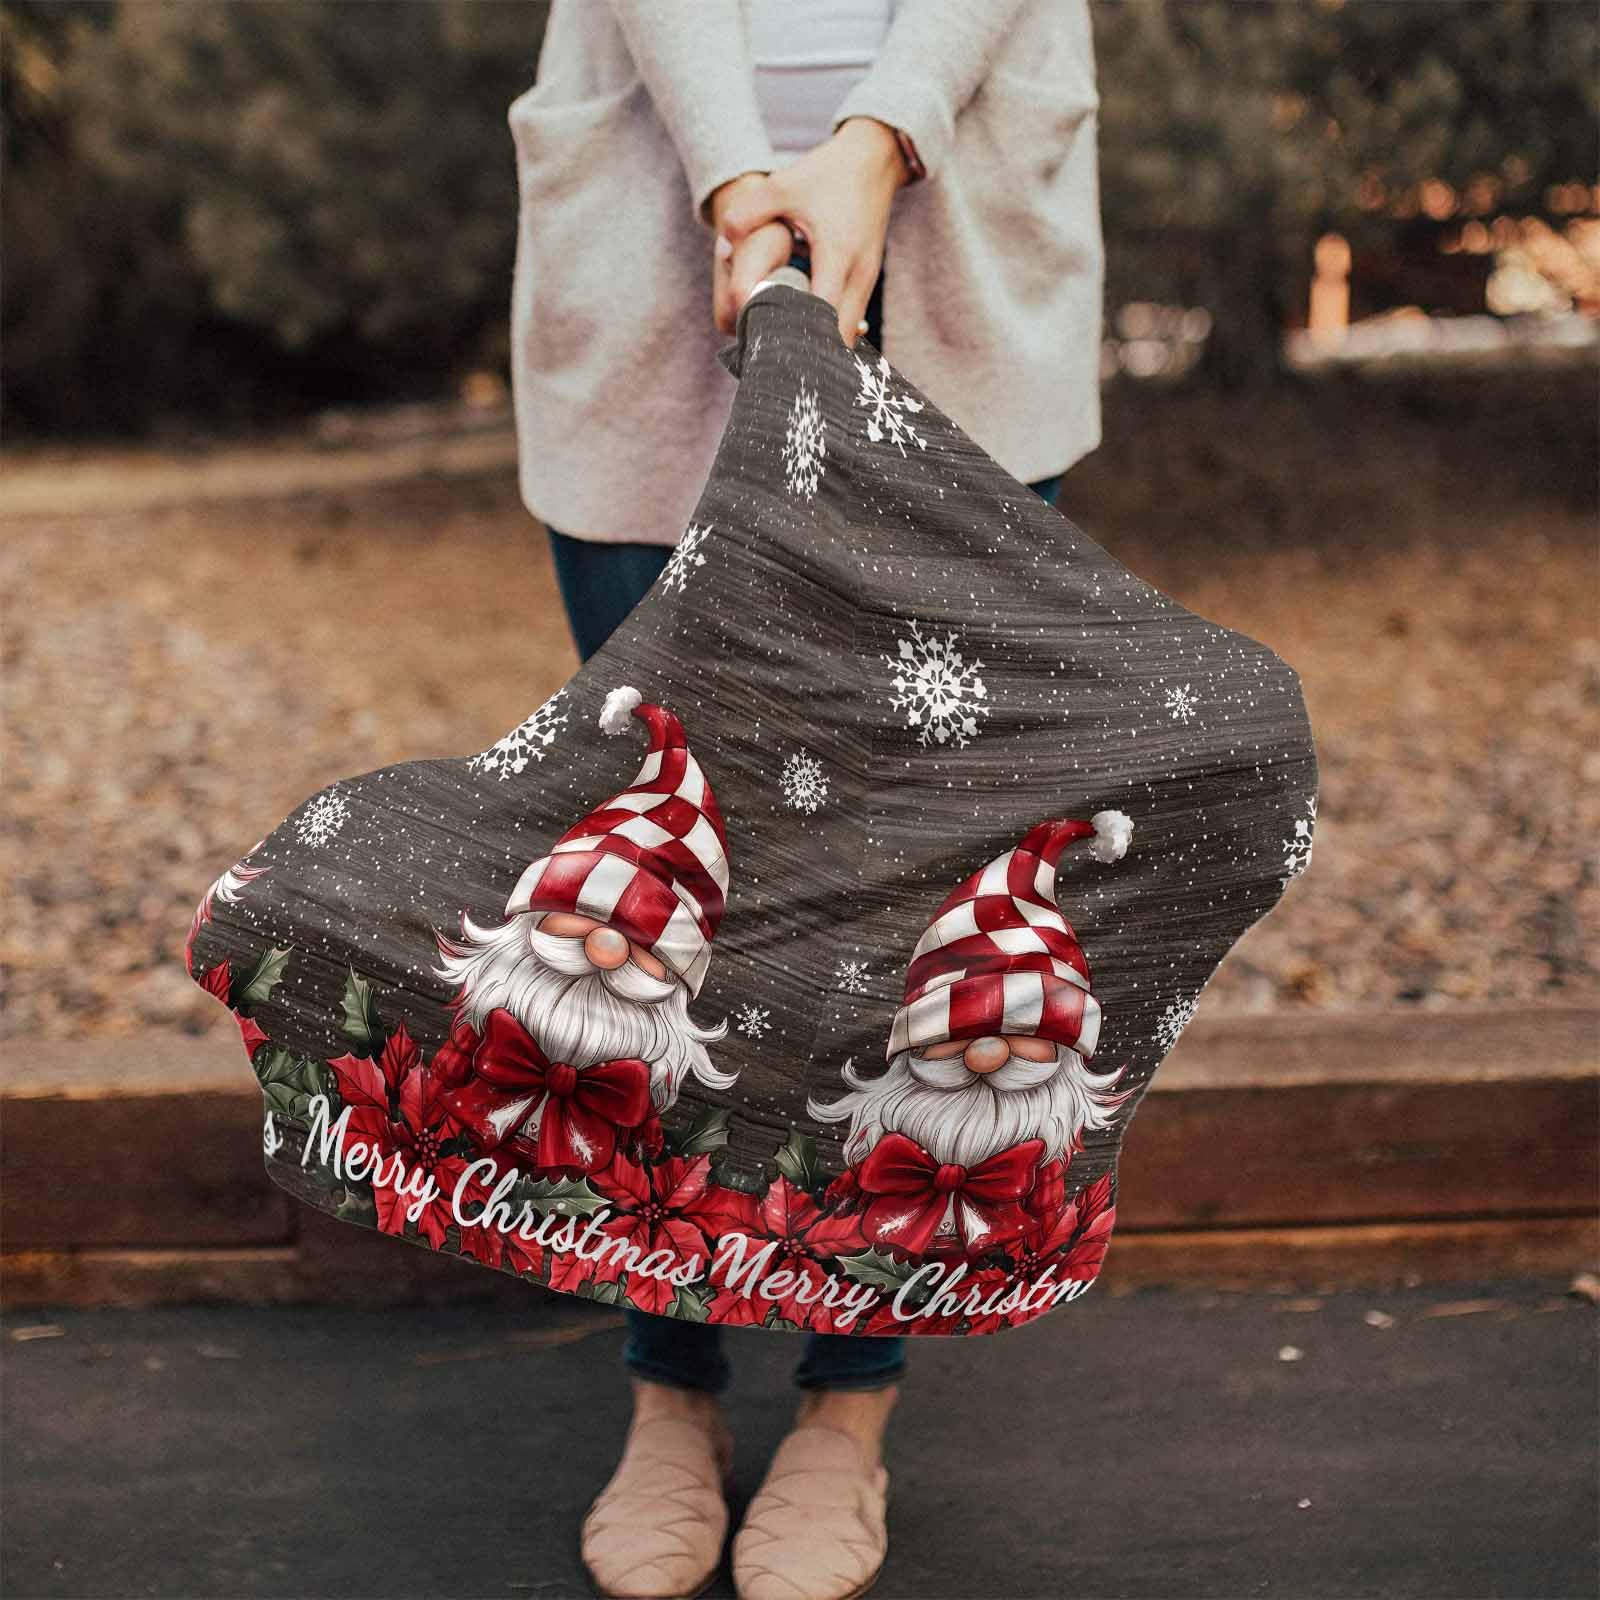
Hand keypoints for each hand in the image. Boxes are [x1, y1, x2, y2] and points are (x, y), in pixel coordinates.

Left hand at [715, 118, 908, 347]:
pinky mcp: (867, 282)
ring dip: (821, 348)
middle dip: (810, 356)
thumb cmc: (827, 174)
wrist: (874, 159)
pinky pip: (850, 322)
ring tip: (787, 358)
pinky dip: (829, 334)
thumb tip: (721, 249)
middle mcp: (858, 275)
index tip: (772, 354)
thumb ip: (746, 214)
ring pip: (847, 336)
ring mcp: (867, 281)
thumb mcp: (782, 186)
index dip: (798, 339)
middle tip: (775, 366)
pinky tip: (804, 339)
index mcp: (837, 254)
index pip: (821, 316)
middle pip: (839, 339)